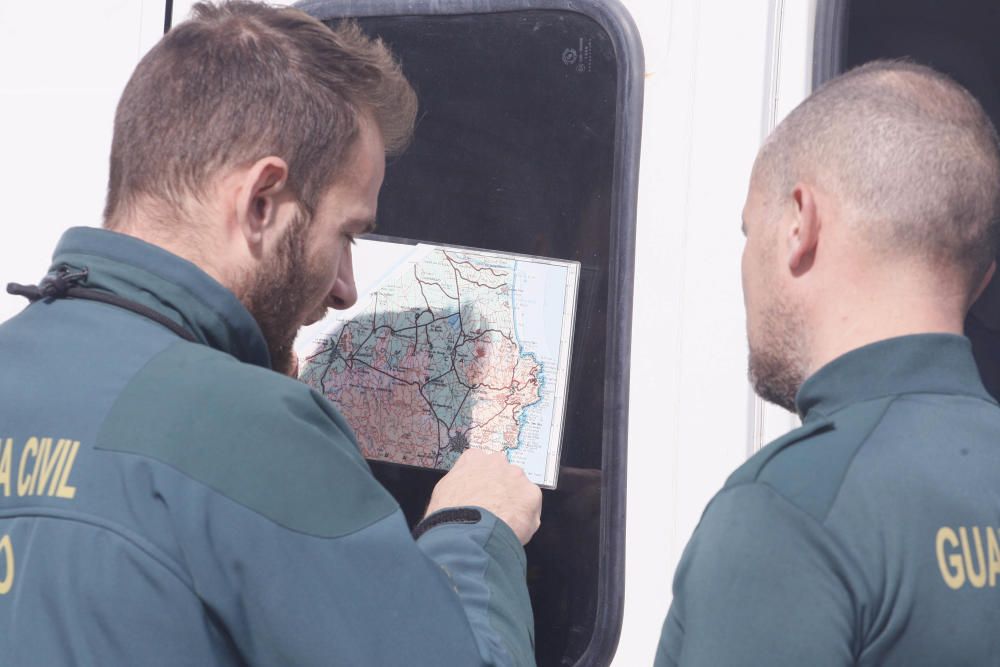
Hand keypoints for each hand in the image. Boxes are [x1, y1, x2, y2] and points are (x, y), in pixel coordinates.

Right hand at [426, 449, 541, 544]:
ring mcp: (516, 476)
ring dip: (513, 503)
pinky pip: (531, 507)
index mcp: (474, 458)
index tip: (480, 494)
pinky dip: (525, 519)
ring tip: (502, 523)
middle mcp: (497, 461)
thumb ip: (459, 482)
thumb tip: (464, 490)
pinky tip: (512, 530)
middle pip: (503, 474)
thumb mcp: (443, 491)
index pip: (481, 463)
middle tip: (493, 509)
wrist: (466, 533)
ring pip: (519, 489)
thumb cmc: (450, 515)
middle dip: (500, 489)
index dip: (482, 482)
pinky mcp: (531, 494)